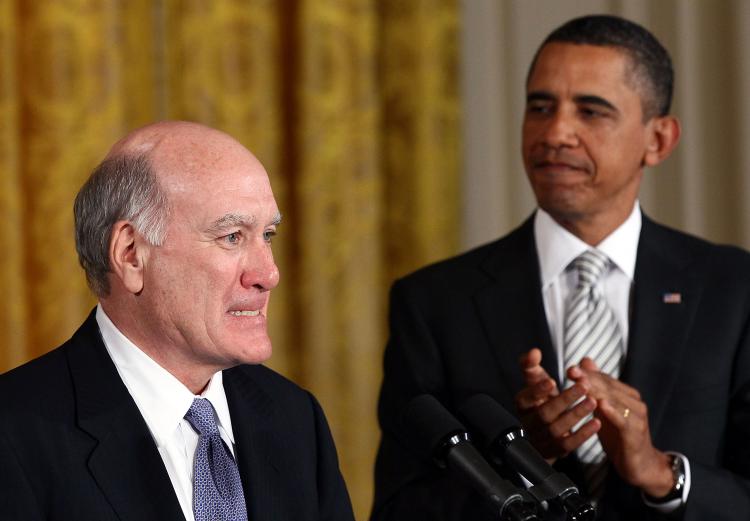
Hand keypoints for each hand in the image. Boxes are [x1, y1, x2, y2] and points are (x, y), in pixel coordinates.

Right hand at [515, 348, 600, 459]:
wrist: (541, 434)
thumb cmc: (540, 402)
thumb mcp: (534, 384)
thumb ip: (531, 366)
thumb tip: (534, 352)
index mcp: (523, 405)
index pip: (526, 398)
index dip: (537, 391)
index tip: (551, 381)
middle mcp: (530, 423)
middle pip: (544, 414)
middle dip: (564, 400)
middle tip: (583, 386)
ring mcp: (542, 439)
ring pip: (557, 429)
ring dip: (576, 415)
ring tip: (593, 401)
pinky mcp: (556, 451)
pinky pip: (569, 444)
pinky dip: (583, 434)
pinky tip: (597, 422)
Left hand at [568, 358, 673, 496]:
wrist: (640, 465)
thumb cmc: (618, 435)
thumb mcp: (603, 410)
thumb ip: (596, 387)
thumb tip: (585, 361)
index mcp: (626, 395)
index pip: (604, 379)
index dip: (587, 373)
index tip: (570, 368)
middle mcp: (634, 402)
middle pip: (608, 387)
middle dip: (589, 378)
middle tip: (572, 372)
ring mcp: (637, 417)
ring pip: (615, 400)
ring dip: (598, 391)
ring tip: (582, 384)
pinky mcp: (636, 433)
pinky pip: (623, 420)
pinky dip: (613, 412)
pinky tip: (601, 405)